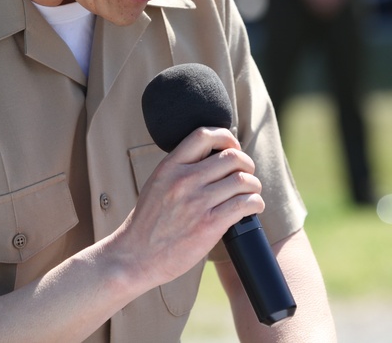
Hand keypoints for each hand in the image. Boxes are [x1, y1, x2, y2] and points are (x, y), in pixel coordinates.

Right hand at [112, 127, 264, 288]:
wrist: (136, 256)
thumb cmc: (148, 223)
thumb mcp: (157, 184)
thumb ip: (179, 170)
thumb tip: (211, 158)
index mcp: (169, 167)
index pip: (204, 135)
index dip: (226, 137)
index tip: (232, 147)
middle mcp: (184, 180)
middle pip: (231, 157)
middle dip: (246, 164)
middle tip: (246, 174)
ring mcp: (197, 202)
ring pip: (242, 180)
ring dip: (253, 185)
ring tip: (251, 192)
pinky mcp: (209, 225)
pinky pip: (245, 204)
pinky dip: (255, 203)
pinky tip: (252, 207)